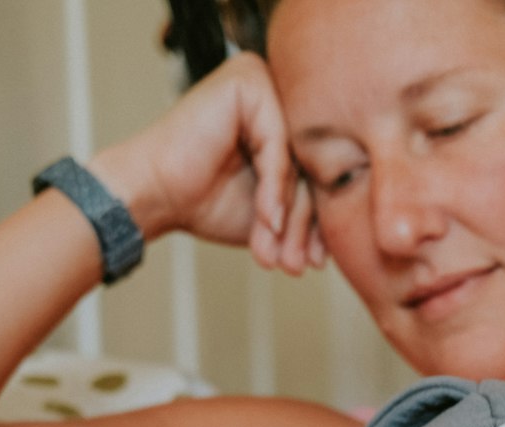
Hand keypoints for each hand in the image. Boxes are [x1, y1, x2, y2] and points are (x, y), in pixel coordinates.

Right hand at [92, 52, 324, 273]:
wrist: (154, 195)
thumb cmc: (204, 202)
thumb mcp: (270, 214)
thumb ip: (306, 211)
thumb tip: (350, 232)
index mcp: (283, 120)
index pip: (315, 175)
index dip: (314, 225)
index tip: (311, 265)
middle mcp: (276, 94)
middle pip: (309, 168)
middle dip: (303, 227)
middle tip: (295, 267)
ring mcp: (262, 81)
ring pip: (297, 161)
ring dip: (290, 217)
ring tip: (278, 255)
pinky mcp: (247, 81)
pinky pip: (278, 146)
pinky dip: (274, 189)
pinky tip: (266, 221)